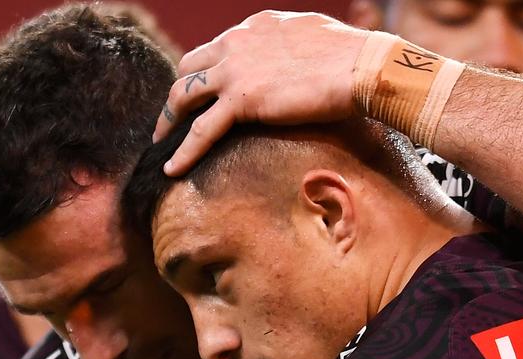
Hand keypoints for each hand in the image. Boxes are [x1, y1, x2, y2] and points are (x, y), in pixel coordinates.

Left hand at [154, 11, 370, 174]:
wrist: (361, 67)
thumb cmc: (353, 55)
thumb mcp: (315, 35)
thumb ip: (294, 45)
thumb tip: (300, 59)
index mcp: (256, 26)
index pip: (218, 48)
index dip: (208, 72)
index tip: (205, 93)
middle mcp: (237, 42)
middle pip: (189, 66)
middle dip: (179, 92)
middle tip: (173, 116)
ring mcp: (235, 70)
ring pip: (184, 95)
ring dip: (168, 119)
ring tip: (161, 142)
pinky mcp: (241, 101)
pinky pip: (200, 130)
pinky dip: (183, 151)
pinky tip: (172, 169)